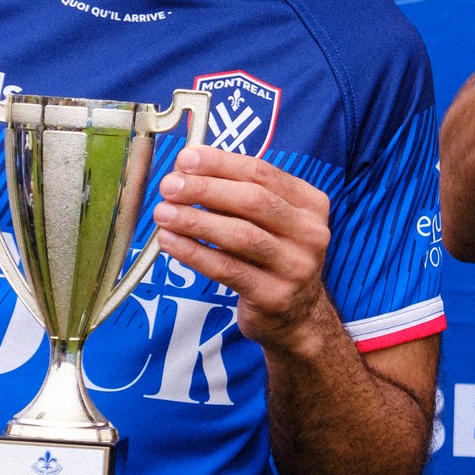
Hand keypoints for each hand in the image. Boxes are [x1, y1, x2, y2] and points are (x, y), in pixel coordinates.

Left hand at [153, 146, 333, 355]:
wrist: (298, 315)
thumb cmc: (274, 257)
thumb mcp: (272, 221)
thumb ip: (240, 195)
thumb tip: (187, 170)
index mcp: (311, 203)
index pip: (262, 173)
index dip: (221, 164)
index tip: (185, 159)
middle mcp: (311, 232)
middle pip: (253, 201)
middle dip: (206, 190)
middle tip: (169, 186)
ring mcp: (296, 266)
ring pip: (240, 236)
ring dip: (196, 222)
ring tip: (163, 213)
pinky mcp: (274, 296)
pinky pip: (227, 270)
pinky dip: (194, 253)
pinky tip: (170, 242)